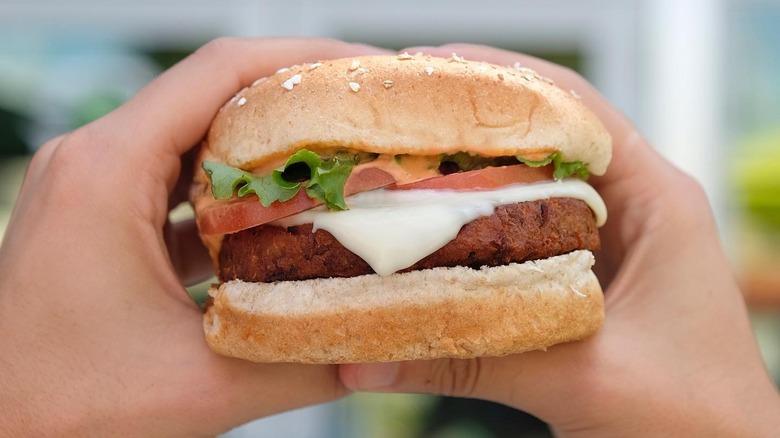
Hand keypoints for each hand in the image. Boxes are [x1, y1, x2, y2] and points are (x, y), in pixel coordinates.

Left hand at [0, 38, 388, 436]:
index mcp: (108, 171)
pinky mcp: (101, 219)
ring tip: (339, 159)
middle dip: (297, 101)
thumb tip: (380, 346)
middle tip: (367, 116)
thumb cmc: (61, 409)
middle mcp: (94, 161)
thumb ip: (303, 362)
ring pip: (197, 138)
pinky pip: (178, 182)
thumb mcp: (203, 386)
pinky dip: (236, 191)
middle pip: (213, 95)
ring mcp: (93, 188)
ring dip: (268, 147)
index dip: (306, 60)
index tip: (369, 72)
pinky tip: (283, 217)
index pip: (221, 72)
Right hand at [340, 44, 779, 435]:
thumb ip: (473, 359)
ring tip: (390, 167)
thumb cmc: (696, 421)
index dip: (499, 80)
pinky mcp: (575, 283)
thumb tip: (360, 356)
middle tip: (389, 118)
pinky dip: (465, 235)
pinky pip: (511, 243)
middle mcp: (630, 209)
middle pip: (538, 142)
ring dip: (460, 181)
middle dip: (464, 126)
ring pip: (520, 192)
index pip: (574, 109)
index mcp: (657, 200)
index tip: (427, 71)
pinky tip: (417, 238)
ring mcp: (602, 246)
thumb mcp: (586, 379)